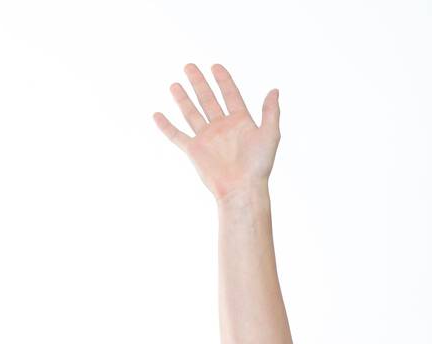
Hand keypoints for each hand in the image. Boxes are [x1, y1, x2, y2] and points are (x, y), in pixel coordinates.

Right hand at [153, 63, 279, 201]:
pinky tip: (157, 115)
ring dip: (183, 98)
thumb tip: (274, 90)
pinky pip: (177, 136)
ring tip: (175, 84)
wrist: (242, 189)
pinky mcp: (194, 150)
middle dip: (199, 83)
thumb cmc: (259, 165)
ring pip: (192, 113)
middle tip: (189, 66)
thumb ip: (271, 112)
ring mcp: (207, 138)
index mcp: (241, 122)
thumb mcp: (270, 135)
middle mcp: (222, 128)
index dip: (224, 81)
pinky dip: (166, 126)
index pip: (231, 95)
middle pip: (208, 100)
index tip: (215, 66)